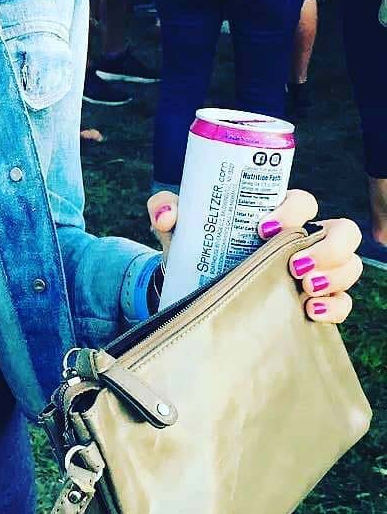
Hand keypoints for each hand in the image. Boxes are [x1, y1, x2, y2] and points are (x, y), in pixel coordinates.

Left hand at [147, 189, 358, 323]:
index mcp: (276, 213)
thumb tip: (168, 215)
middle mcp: (302, 239)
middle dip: (328, 247)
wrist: (192, 285)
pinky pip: (343, 304)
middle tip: (293, 265)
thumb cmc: (193, 244)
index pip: (304, 202)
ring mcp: (313, 270)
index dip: (293, 211)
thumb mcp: (178, 225)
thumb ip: (165, 208)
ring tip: (302, 288)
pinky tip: (309, 311)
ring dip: (334, 276)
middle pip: (343, 231)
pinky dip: (334, 307)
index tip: (263, 228)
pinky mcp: (314, 300)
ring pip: (349, 266)